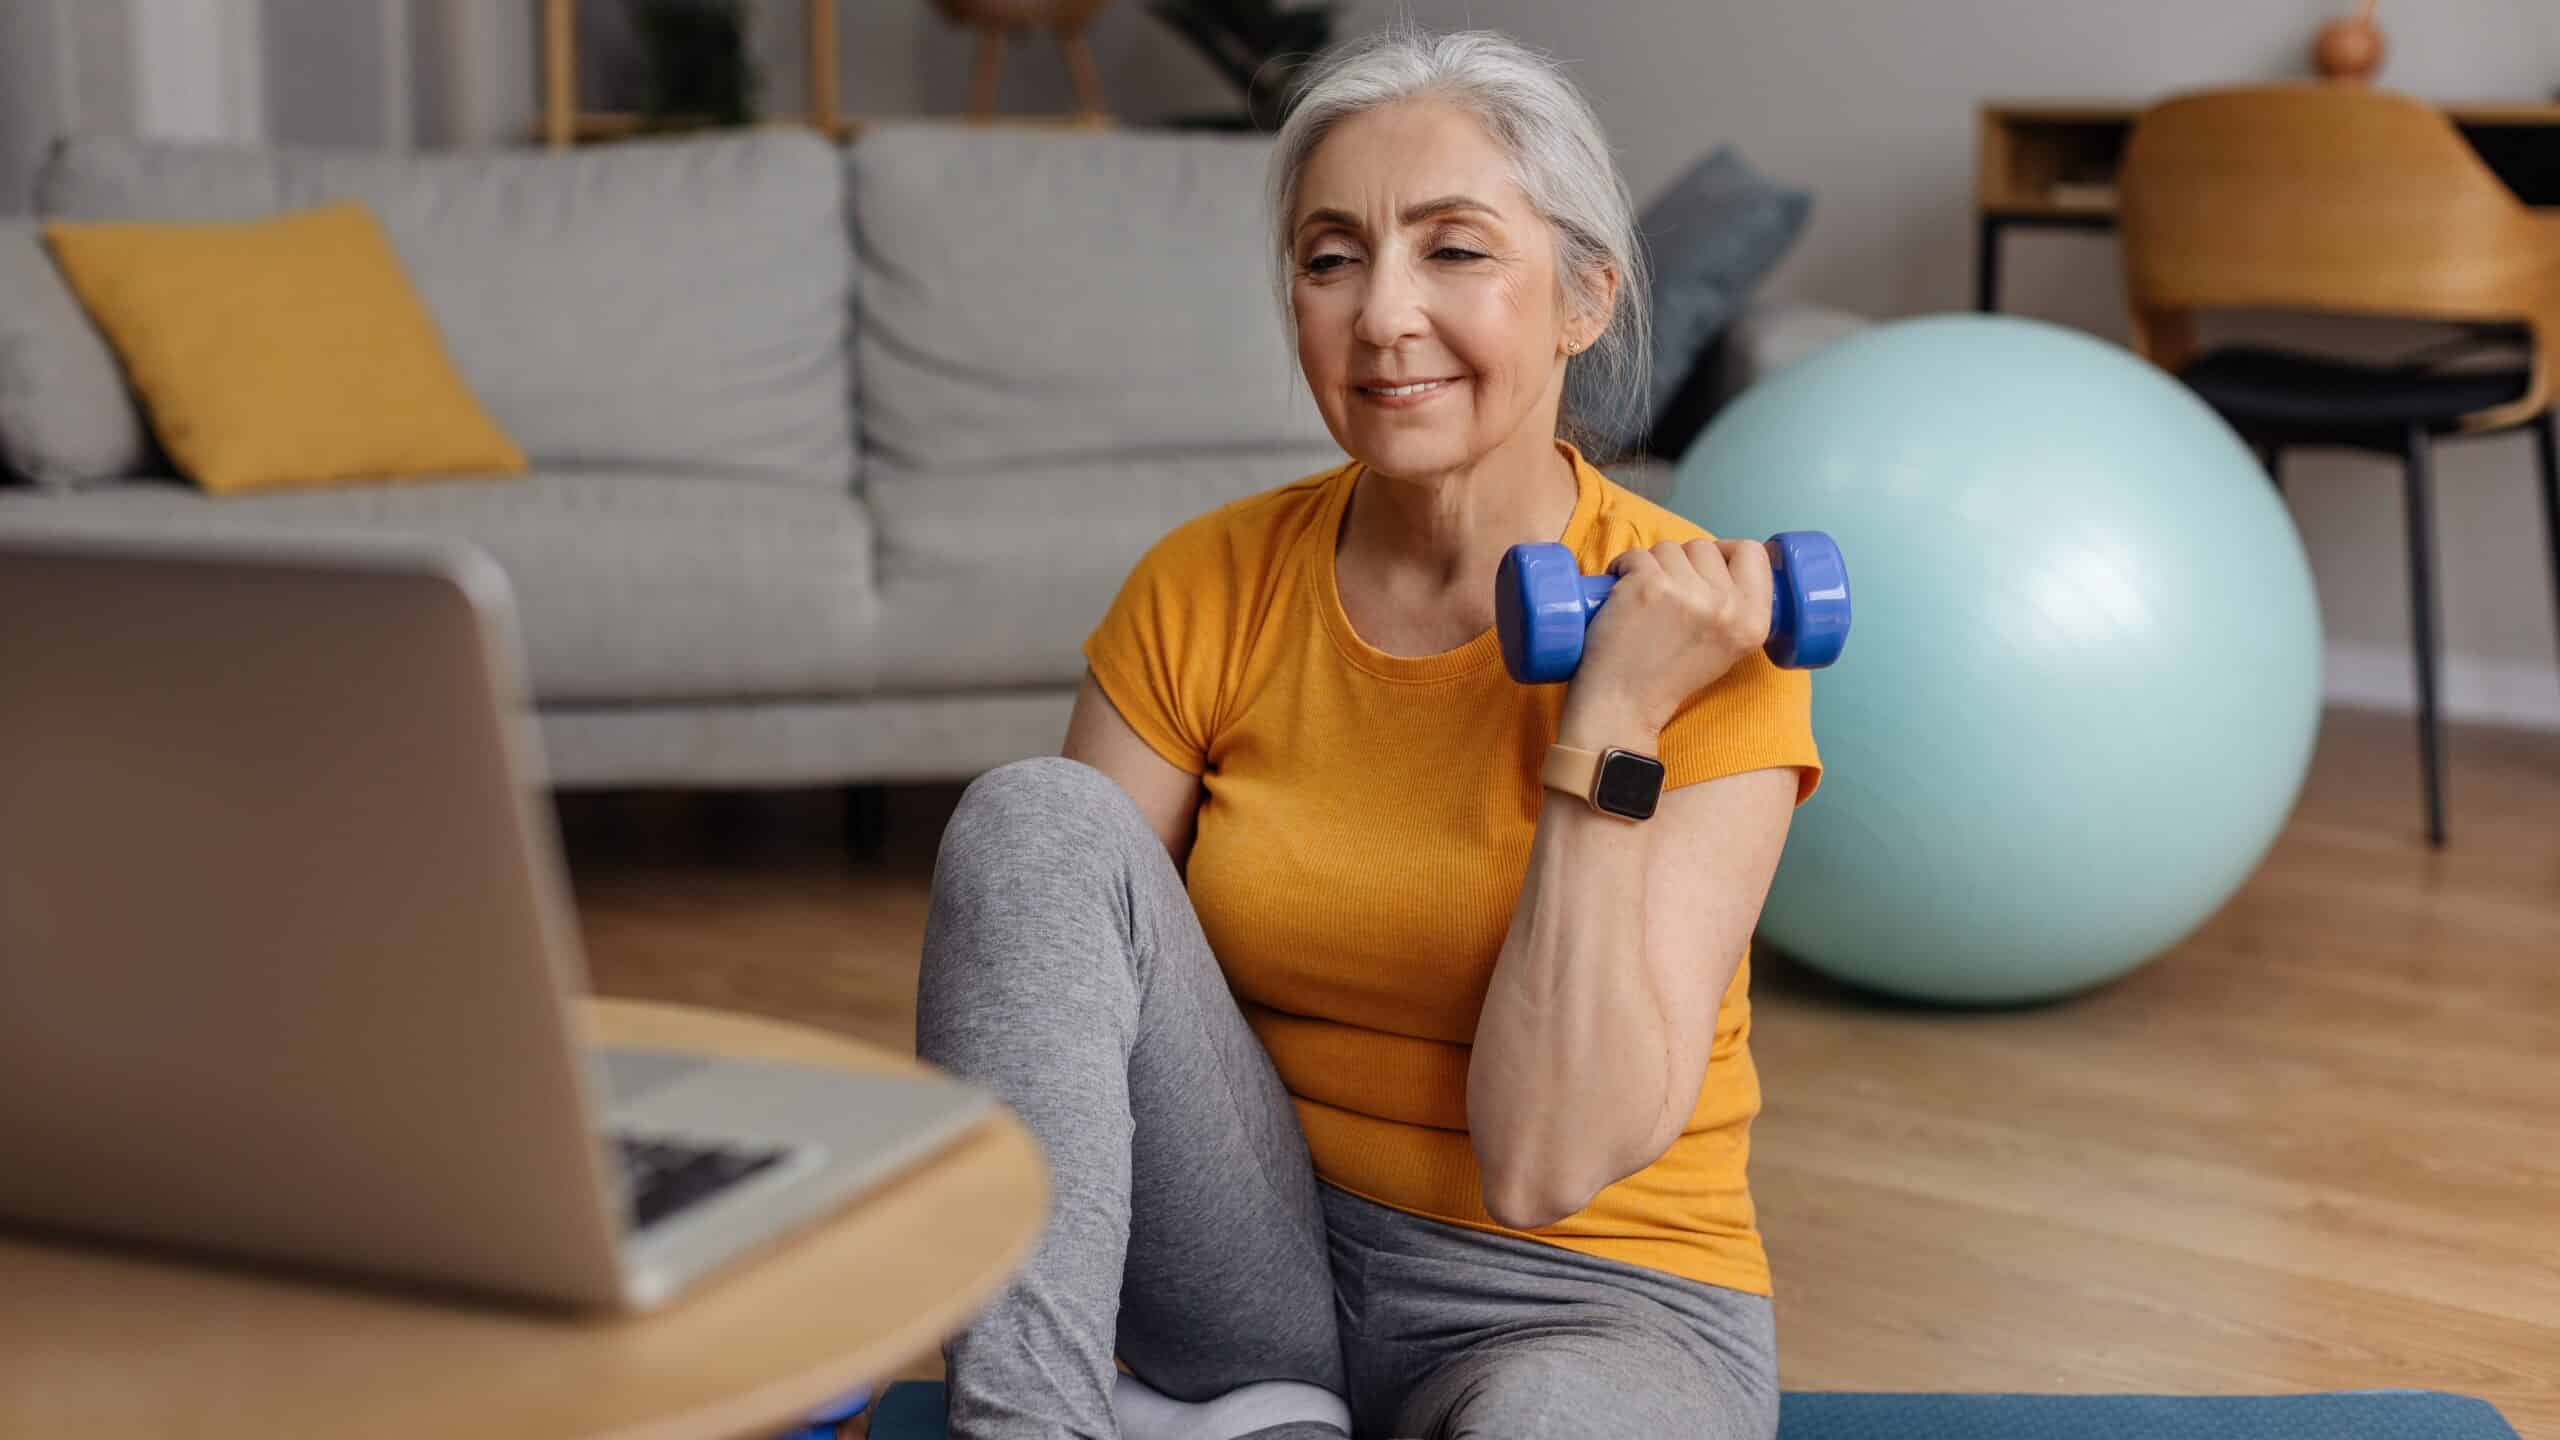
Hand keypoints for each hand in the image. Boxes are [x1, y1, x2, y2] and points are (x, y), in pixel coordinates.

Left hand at [1560, 538, 1772, 742]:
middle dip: (1680, 563)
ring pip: (1669, 548)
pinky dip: (1622, 568)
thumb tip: (1722, 561)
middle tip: (1664, 596)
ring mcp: (1689, 594)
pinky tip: (1620, 594)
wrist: (1624, 705)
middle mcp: (1727, 607)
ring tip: (1642, 600)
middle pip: (1705, 547)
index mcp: (1754, 622)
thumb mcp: (1727, 647)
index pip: (1752, 552)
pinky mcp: (1649, 585)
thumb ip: (1735, 607)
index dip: (1725, 551)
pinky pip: (1635, 554)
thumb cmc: (1666, 677)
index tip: (1702, 566)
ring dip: (1650, 566)